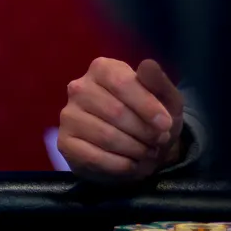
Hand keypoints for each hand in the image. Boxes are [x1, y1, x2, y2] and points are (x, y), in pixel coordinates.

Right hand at [57, 57, 182, 181]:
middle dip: (144, 131)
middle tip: (158, 141)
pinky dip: (121, 165)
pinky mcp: (64, 142)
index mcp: (102, 69)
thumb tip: (148, 64)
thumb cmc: (150, 118)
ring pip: (106, 136)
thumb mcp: (165, 100)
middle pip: (115, 111)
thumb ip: (159, 83)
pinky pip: (95, 157)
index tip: (166, 125)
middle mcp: (78, 88)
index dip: (147, 106)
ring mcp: (68, 115)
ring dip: (135, 150)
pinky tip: (131, 164)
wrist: (136, 149)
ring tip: (147, 153)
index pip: (122, 83)